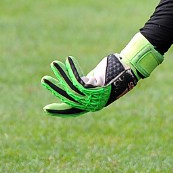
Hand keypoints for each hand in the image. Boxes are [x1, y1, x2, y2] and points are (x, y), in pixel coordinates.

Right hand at [42, 33, 162, 117]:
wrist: (128, 68)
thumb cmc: (114, 73)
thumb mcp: (97, 80)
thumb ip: (85, 84)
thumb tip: (72, 85)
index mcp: (92, 104)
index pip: (72, 111)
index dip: (59, 111)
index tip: (46, 109)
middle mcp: (93, 103)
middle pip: (68, 99)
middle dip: (55, 89)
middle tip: (43, 80)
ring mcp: (95, 96)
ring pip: (72, 88)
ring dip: (61, 75)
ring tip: (53, 64)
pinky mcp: (97, 88)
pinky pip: (78, 80)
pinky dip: (71, 70)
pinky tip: (67, 60)